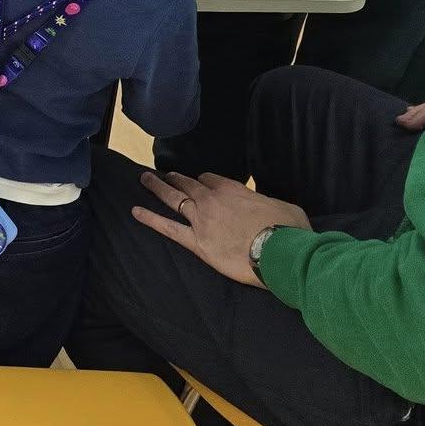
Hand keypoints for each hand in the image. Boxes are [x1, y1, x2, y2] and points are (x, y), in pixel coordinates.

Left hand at [131, 170, 309, 286]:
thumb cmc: (289, 231)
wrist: (279, 252)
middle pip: (188, 184)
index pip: (211, 179)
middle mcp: (212, 200)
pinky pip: (168, 228)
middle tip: (164, 173)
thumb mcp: (285, 207)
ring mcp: (201, 220)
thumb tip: (271, 208)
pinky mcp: (197, 242)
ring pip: (173, 198)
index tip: (200, 181)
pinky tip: (135, 211)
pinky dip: (150, 218)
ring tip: (144, 179)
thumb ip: (269, 203)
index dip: (204, 180)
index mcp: (233, 190)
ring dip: (158, 187)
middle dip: (175, 177)